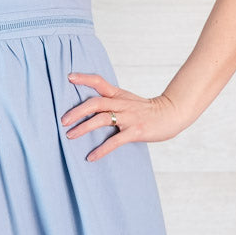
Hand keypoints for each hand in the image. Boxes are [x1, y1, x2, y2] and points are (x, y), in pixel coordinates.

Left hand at [61, 72, 185, 160]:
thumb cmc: (147, 110)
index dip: (84, 78)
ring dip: (83, 128)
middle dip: (77, 111)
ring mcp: (129, 117)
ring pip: (102, 119)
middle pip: (96, 102)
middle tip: (63, 121)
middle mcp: (122, 104)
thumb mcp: (128, 100)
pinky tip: (91, 157)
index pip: (100, 81)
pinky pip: (115, 141)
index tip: (69, 78)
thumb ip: (112, 101)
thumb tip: (90, 107)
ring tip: (69, 136)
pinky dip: (101, 150)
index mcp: (119, 95)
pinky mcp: (136, 131)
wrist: (172, 114)